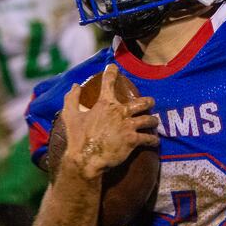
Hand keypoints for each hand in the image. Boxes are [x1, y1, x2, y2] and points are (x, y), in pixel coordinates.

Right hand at [59, 64, 158, 178]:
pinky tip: (155, 142)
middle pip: (141, 103)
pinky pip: (148, 138)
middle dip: (148, 102)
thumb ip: (72, 98)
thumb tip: (75, 85)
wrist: (86, 158)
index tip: (114, 67)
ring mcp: (127, 126)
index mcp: (104, 104)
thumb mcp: (70, 115)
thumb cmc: (77, 138)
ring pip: (148, 119)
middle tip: (150, 102)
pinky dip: (153, 140)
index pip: (108, 83)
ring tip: (154, 122)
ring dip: (153, 121)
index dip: (111, 72)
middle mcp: (119, 112)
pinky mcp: (133, 140)